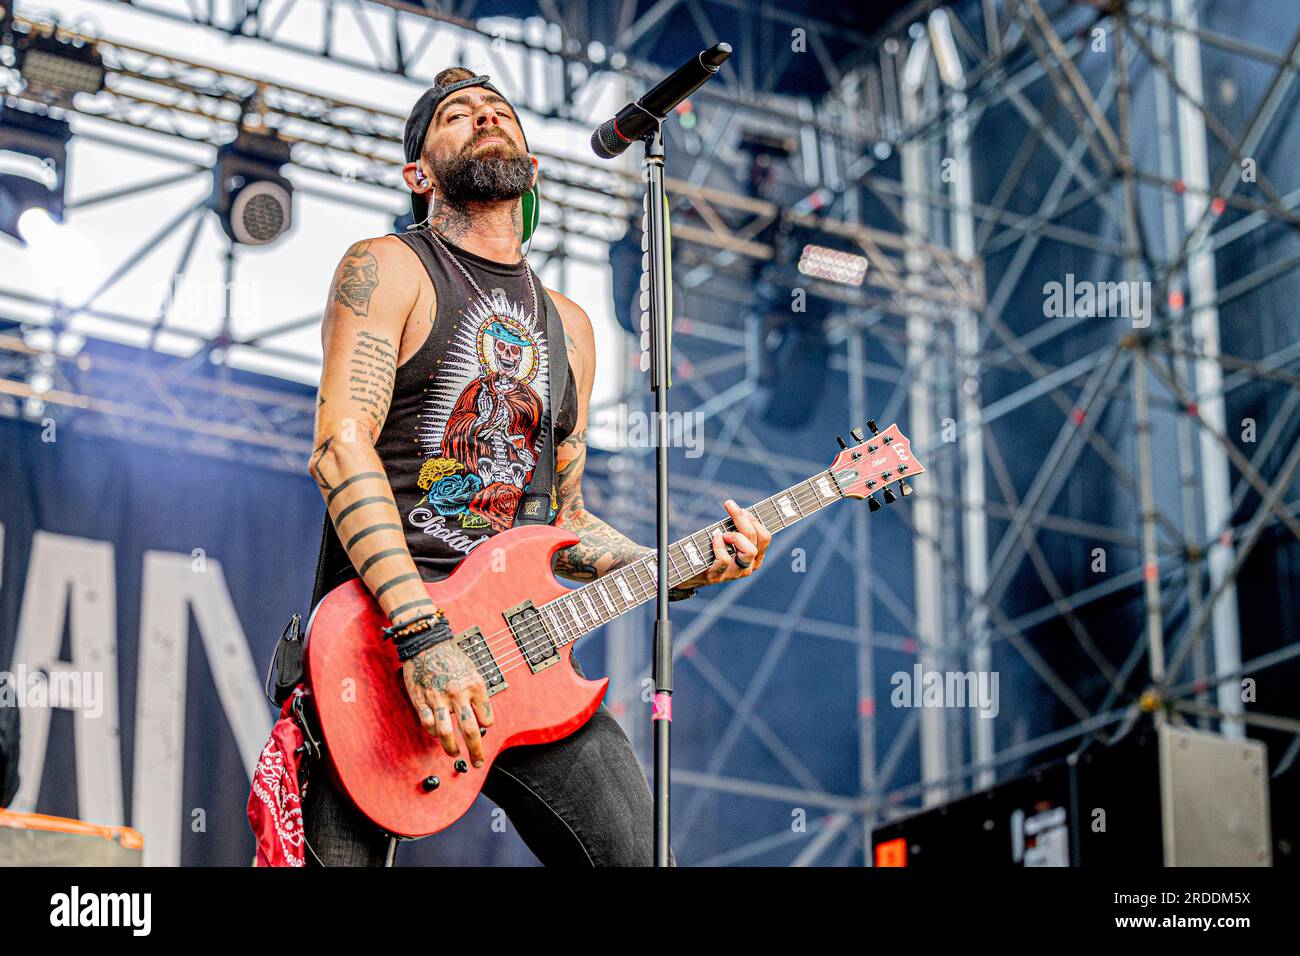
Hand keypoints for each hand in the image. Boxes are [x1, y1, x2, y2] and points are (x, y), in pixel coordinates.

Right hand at [401, 640, 493, 766]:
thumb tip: (480, 716)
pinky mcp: (422, 700)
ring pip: (447, 733)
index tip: (483, 727)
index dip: (486, 725)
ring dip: (451, 748)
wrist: (426, 643)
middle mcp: (459, 694)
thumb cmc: (450, 657)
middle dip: (476, 751)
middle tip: (478, 762)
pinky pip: (428, 724)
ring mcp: (439, 699)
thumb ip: (476, 693)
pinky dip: (432, 732)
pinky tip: (436, 733)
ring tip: (454, 753)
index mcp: (475, 686)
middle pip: (471, 731)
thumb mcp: (472, 671)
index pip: (487, 718)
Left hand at [678, 498, 771, 588]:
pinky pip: (725, 559)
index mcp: (755, 556)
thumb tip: (741, 511)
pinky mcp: (719, 576)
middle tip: (729, 507)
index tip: (742, 509)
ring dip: (735, 536)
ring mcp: (735, 573)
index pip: (764, 537)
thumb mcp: (728, 538)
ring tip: (722, 534)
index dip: (754, 520)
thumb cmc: (712, 549)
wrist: (691, 570)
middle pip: (755, 538)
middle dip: (742, 519)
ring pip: (748, 551)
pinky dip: (719, 546)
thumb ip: (737, 528)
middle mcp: (749, 566)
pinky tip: (715, 539)